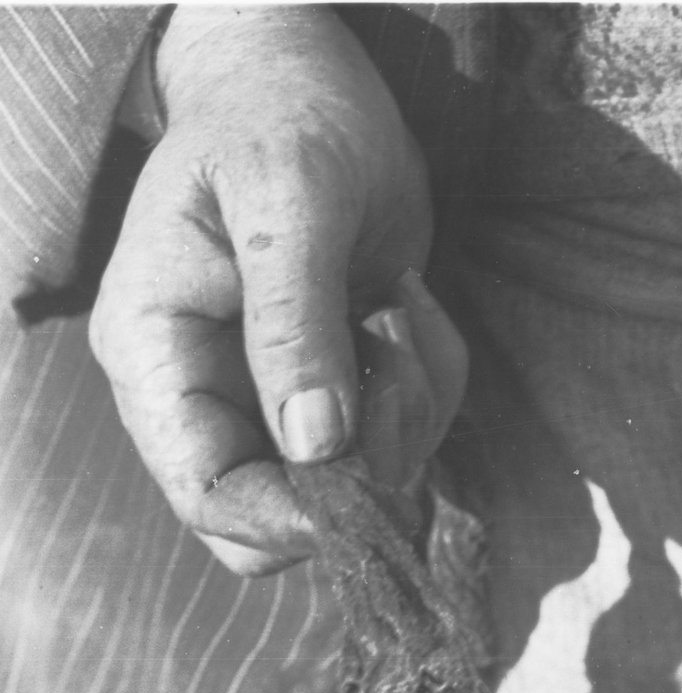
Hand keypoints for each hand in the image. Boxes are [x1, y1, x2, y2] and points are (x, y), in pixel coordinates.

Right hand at [90, 6, 464, 575]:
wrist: (312, 87)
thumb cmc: (282, 118)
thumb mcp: (289, 199)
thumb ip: (297, 322)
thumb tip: (314, 445)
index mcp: (155, 351)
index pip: (207, 494)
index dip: (293, 519)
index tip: (376, 488)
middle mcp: (206, 391)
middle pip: (288, 517)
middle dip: (370, 458)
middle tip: (398, 356)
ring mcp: (274, 399)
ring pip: (362, 482)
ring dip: (413, 405)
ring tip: (398, 303)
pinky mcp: (340, 391)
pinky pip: (404, 438)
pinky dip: (431, 384)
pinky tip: (408, 305)